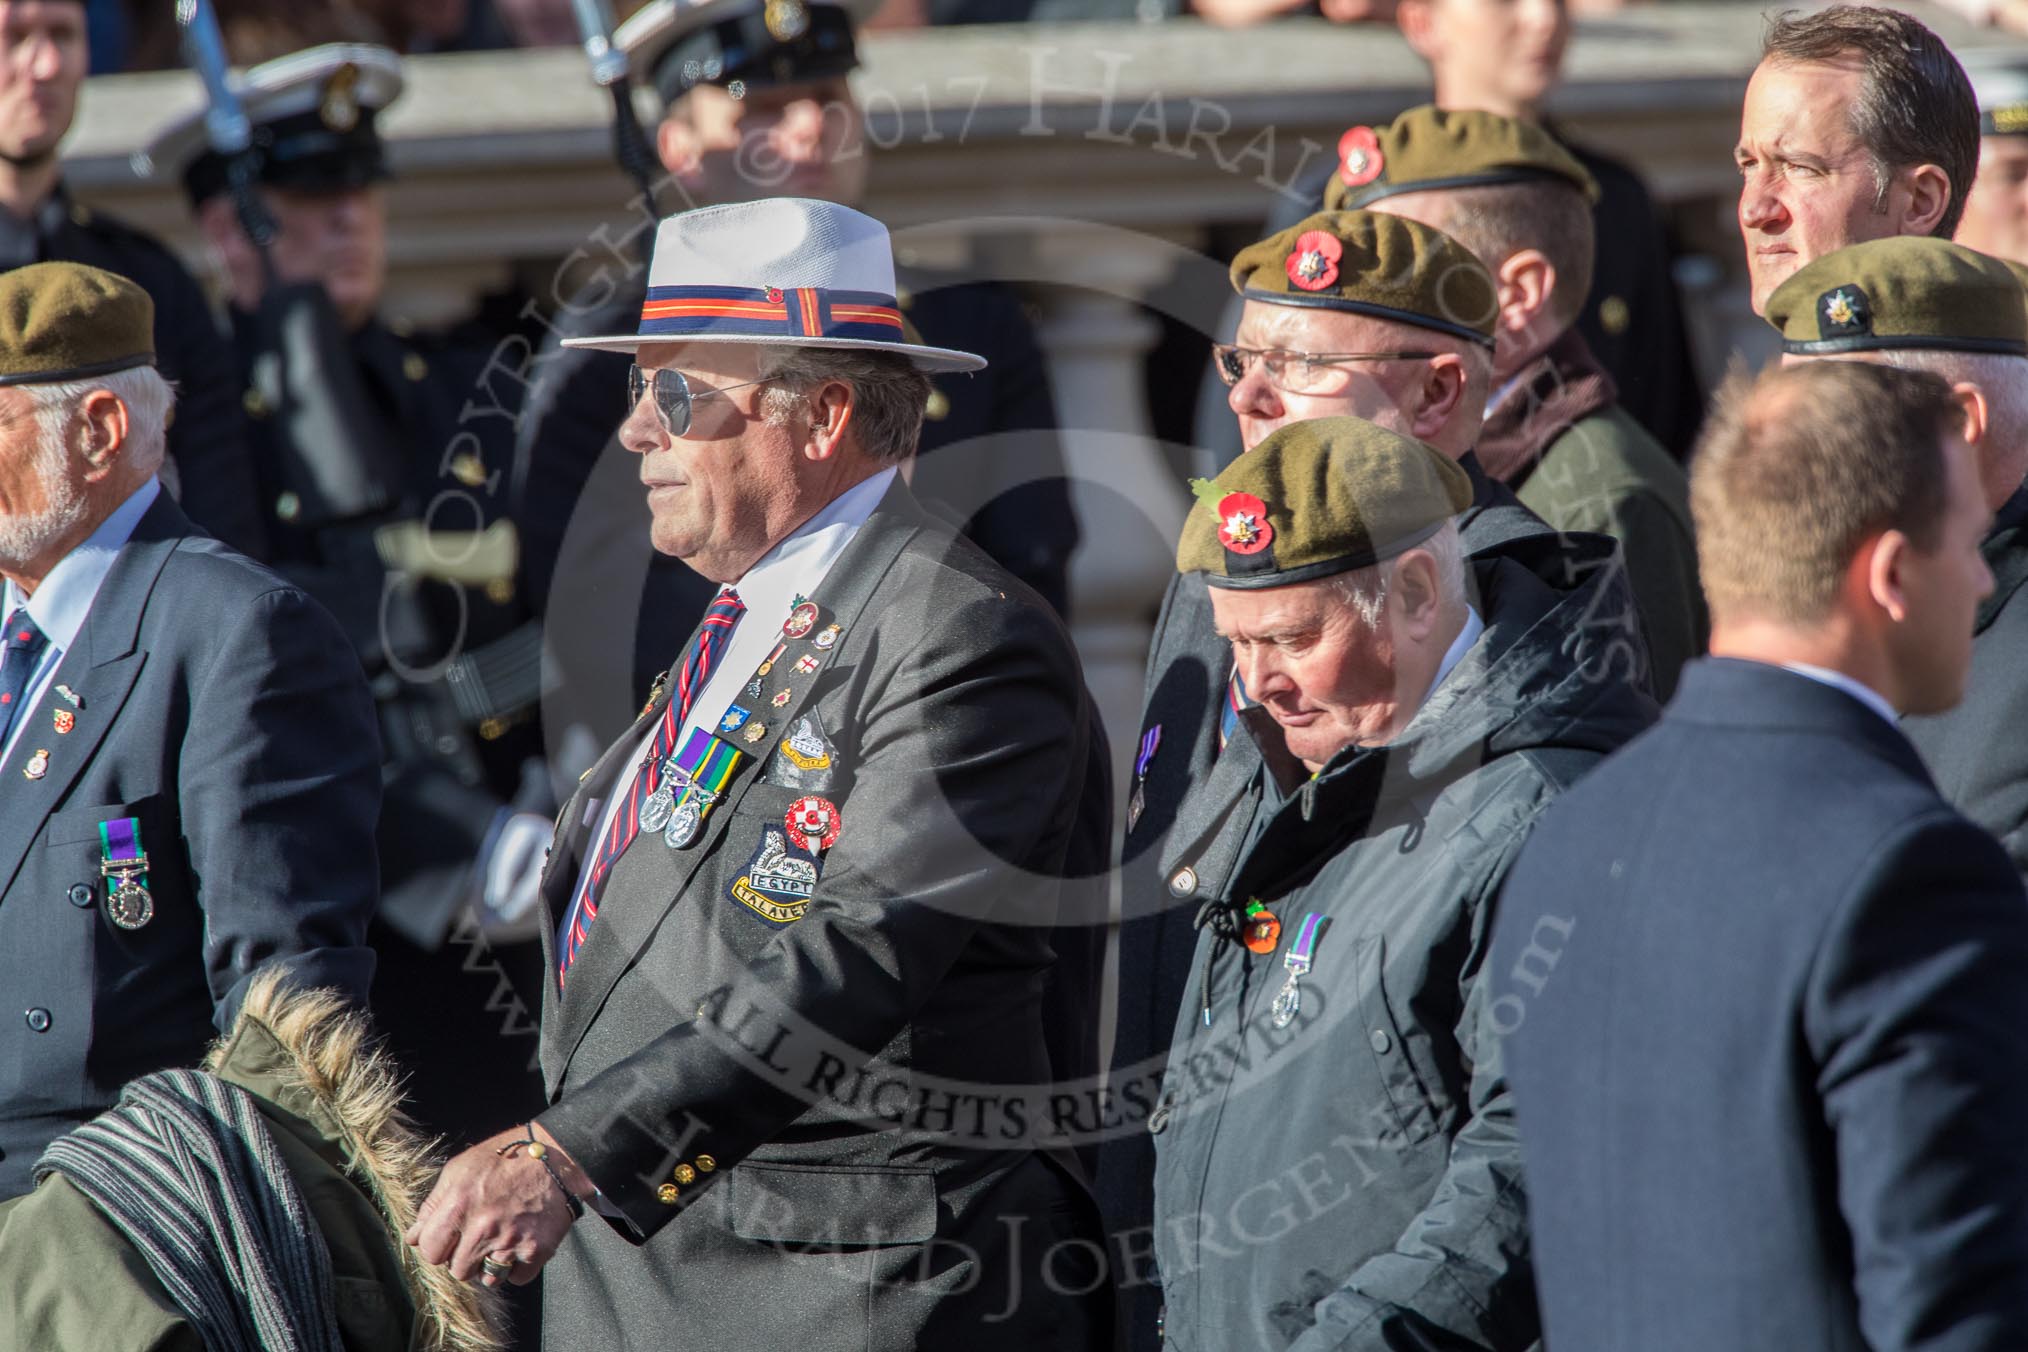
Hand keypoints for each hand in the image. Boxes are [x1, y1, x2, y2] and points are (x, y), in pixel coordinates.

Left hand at [405, 1124, 585, 1286]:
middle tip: (480, 1237)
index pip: (431, 1252)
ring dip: (492, 1265)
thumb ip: (433, 1205)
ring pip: (488, 1280)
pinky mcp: (537, 1249)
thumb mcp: (460, 1169)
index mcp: (459, 1205)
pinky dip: (519, 1266)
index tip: (452, 1238)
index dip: (439, 1246)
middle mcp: (483, 1226)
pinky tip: (521, 1243)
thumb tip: (413, 1238)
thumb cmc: (504, 1159)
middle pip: (458, 1271)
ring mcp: (511, 1240)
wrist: (554, 1154)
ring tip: (501, 1240)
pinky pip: (518, 1278)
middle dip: (466, 1257)